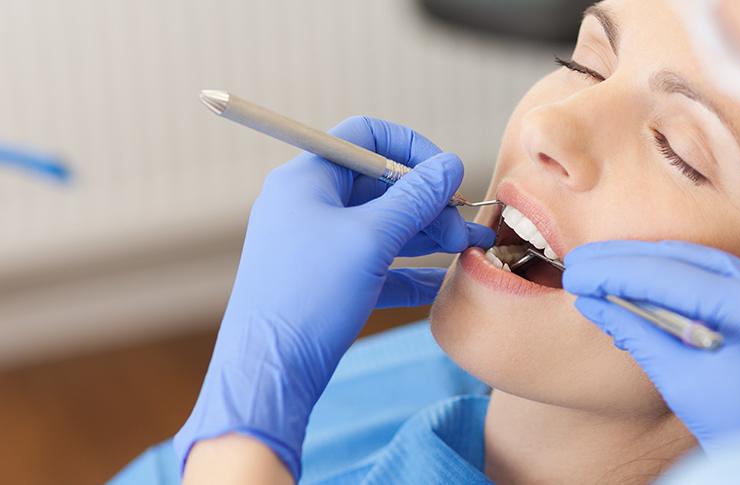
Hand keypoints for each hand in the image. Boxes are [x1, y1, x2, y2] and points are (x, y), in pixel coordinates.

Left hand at [174, 116, 492, 478]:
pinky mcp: (326, 283)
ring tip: (469, 248)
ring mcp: (316, 245)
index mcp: (306, 180)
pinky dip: (410, 270)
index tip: (447, 175)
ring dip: (427, 234)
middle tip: (466, 226)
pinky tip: (444, 283)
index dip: (411, 148)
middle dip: (429, 202)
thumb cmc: (310, 296)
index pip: (364, 136)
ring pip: (382, 226)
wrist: (270, 371)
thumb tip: (452, 165)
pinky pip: (376, 265)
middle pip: (379, 184)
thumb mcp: (371, 239)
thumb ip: (416, 198)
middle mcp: (308, 206)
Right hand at [562, 240, 739, 450]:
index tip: (575, 272)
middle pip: (689, 259)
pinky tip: (644, 283)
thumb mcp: (682, 382)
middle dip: (629, 261)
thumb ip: (637, 332)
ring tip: (603, 270)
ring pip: (706, 261)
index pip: (672, 276)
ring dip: (652, 266)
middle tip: (580, 263)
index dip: (616, 271)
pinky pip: (725, 274)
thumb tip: (592, 300)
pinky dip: (683, 278)